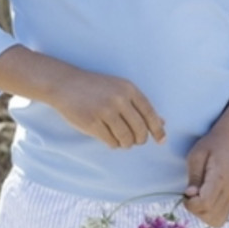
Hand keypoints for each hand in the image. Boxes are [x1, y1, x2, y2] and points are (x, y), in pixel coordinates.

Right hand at [49, 69, 165, 149]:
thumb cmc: (95, 88)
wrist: (65, 84)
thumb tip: (162, 123)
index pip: (149, 113)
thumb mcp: (119, 89)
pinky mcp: (92, 123)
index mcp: (128, 88)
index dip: (157, 129)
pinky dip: (113, 144)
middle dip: (140, 139)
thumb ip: (140, 106)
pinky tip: (108, 137)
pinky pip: (111, 142)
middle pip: (140, 130)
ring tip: (120, 138)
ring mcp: (105, 111)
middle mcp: (118, 99)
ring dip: (125, 143)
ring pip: (126, 139)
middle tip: (135, 140)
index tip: (161, 140)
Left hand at [183, 132, 228, 227]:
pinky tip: (204, 201)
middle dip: (195, 209)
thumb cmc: (210, 146)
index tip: (186, 192)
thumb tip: (190, 195)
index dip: (191, 203)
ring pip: (217, 221)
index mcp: (219, 178)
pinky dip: (210, 215)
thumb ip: (193, 176)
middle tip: (190, 194)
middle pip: (211, 215)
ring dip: (202, 214)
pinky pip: (222, 218)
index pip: (205, 203)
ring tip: (197, 198)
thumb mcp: (196, 155)